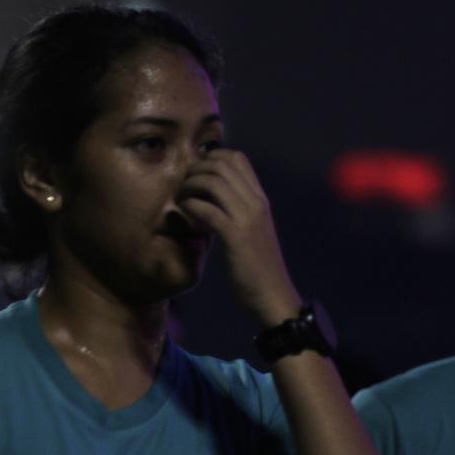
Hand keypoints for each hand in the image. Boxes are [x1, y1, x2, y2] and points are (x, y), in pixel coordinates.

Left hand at [177, 148, 299, 326]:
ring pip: (213, 182)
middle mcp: (256, 203)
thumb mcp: (252, 232)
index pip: (237, 158)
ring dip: (190, 186)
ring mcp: (247, 218)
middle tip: (183, 185)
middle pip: (221, 164)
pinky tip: (185, 215)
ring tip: (181, 198)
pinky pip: (207, 209)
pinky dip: (191, 206)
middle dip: (196, 169)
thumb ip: (236, 213)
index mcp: (260, 200)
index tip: (197, 174)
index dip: (211, 158)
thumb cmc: (258, 268)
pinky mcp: (236, 237)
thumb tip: (210, 201)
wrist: (273, 296)